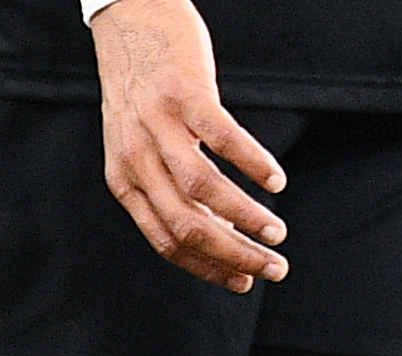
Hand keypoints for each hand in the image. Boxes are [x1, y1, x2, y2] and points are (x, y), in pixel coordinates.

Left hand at [90, 0, 287, 291]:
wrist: (130, 21)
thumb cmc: (144, 91)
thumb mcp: (139, 148)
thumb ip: (166, 188)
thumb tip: (216, 230)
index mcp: (124, 182)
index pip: (166, 242)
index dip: (207, 268)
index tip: (242, 283)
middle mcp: (136, 159)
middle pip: (188, 226)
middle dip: (234, 255)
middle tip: (273, 268)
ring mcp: (158, 126)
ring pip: (204, 191)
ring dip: (247, 218)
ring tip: (278, 232)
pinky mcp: (185, 92)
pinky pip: (223, 140)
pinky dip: (253, 164)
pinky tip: (276, 181)